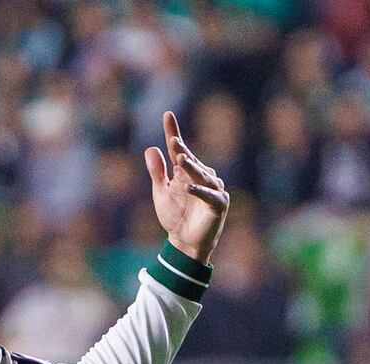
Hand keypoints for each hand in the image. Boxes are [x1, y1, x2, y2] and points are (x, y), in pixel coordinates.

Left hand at [143, 111, 228, 263]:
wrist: (184, 242)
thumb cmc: (174, 216)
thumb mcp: (161, 193)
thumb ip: (157, 172)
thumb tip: (151, 148)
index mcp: (186, 172)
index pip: (178, 149)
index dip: (173, 132)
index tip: (167, 114)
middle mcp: (202, 177)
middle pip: (190, 161)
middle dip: (182, 151)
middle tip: (174, 141)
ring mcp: (213, 190)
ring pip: (202, 176)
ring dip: (192, 168)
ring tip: (180, 160)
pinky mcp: (218, 205)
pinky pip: (209, 196)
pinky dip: (199, 191)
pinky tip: (188, 187)